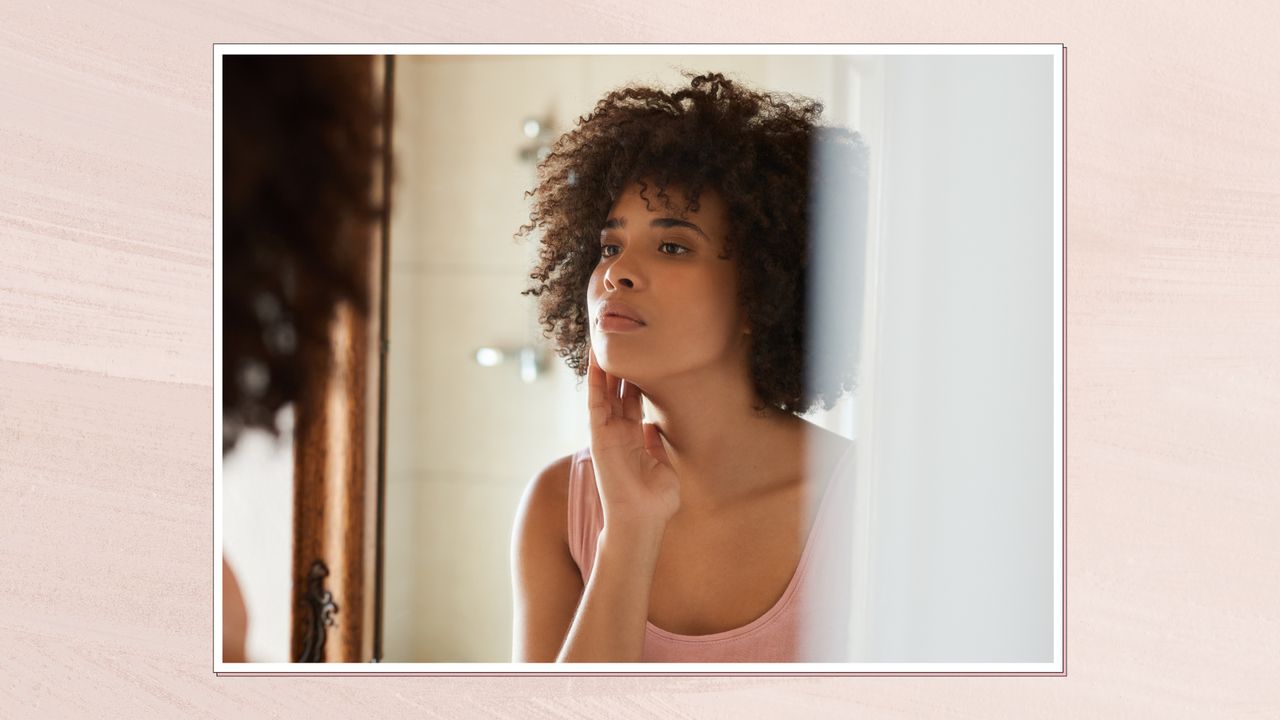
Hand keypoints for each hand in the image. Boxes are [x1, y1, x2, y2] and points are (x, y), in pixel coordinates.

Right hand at [586, 346, 679, 529]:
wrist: (642, 520)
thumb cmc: (654, 502)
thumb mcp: (662, 467)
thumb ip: (655, 445)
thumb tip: (653, 427)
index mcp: (635, 438)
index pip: (633, 401)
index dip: (634, 379)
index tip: (639, 357)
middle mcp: (619, 432)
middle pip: (618, 391)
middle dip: (620, 367)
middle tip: (621, 339)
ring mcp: (608, 433)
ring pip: (605, 392)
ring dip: (604, 367)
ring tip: (604, 340)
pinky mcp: (599, 436)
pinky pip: (596, 403)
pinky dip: (595, 382)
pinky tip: (596, 360)